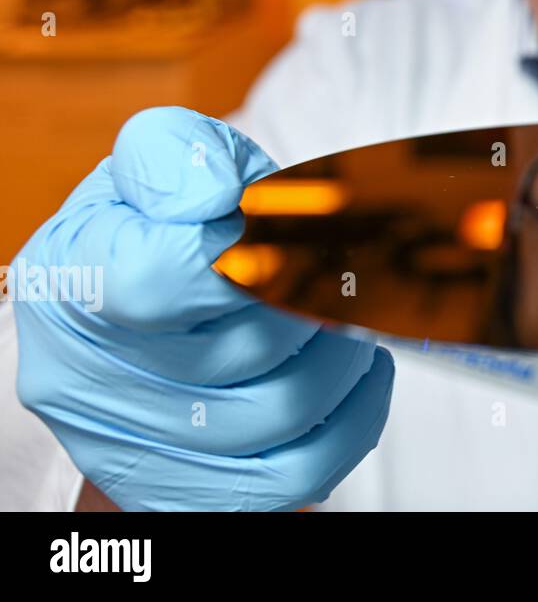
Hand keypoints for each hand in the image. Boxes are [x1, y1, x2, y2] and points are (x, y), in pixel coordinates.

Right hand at [13, 107, 394, 510]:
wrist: (143, 309)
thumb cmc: (162, 224)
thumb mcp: (160, 162)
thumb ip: (177, 155)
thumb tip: (214, 193)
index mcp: (72, 276)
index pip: (164, 279)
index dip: (252, 255)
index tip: (288, 233)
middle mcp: (82, 375)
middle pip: (246, 349)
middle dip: (319, 299)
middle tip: (343, 268)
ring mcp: (129, 446)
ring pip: (283, 412)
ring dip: (343, 356)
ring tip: (350, 315)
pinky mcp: (182, 492)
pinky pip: (295, 477)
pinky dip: (351, 418)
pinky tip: (356, 372)